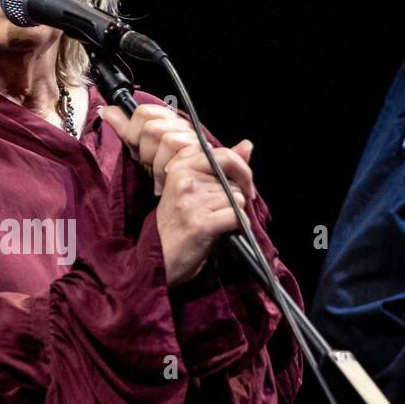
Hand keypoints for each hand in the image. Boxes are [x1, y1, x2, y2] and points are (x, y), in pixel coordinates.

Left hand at [97, 102, 199, 196]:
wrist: (181, 193)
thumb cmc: (162, 172)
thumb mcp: (139, 150)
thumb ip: (124, 129)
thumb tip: (104, 110)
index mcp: (167, 120)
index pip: (143, 111)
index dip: (134, 132)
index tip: (136, 148)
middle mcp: (182, 126)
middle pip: (151, 127)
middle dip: (145, 151)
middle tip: (150, 163)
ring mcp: (193, 139)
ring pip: (165, 138)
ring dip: (156, 164)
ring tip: (158, 174)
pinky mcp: (201, 154)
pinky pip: (177, 154)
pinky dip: (164, 173)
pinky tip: (163, 182)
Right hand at [154, 140, 255, 286]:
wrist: (157, 258)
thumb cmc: (176, 224)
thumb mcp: (192, 188)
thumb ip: (219, 166)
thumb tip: (247, 145)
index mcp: (180, 166)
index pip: (223, 154)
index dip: (240, 168)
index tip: (243, 183)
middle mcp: (184, 179)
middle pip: (232, 180)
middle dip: (235, 196)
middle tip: (224, 211)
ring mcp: (192, 201)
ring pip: (236, 199)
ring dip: (233, 213)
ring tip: (214, 224)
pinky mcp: (201, 223)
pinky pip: (237, 216)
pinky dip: (236, 227)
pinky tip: (223, 232)